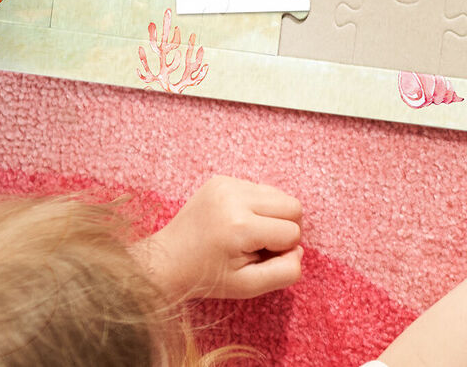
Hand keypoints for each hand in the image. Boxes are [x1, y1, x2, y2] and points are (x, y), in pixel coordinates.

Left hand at [134, 175, 303, 299]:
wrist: (168, 260)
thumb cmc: (209, 277)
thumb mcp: (249, 287)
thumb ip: (285, 272)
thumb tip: (298, 249)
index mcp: (241, 226)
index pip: (292, 233)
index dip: (282, 251)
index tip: (257, 259)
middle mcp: (234, 197)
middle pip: (292, 206)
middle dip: (284, 228)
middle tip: (259, 246)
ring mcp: (226, 184)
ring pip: (278, 194)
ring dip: (272, 216)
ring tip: (247, 234)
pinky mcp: (221, 179)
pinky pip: (259, 188)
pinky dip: (257, 206)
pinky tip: (236, 222)